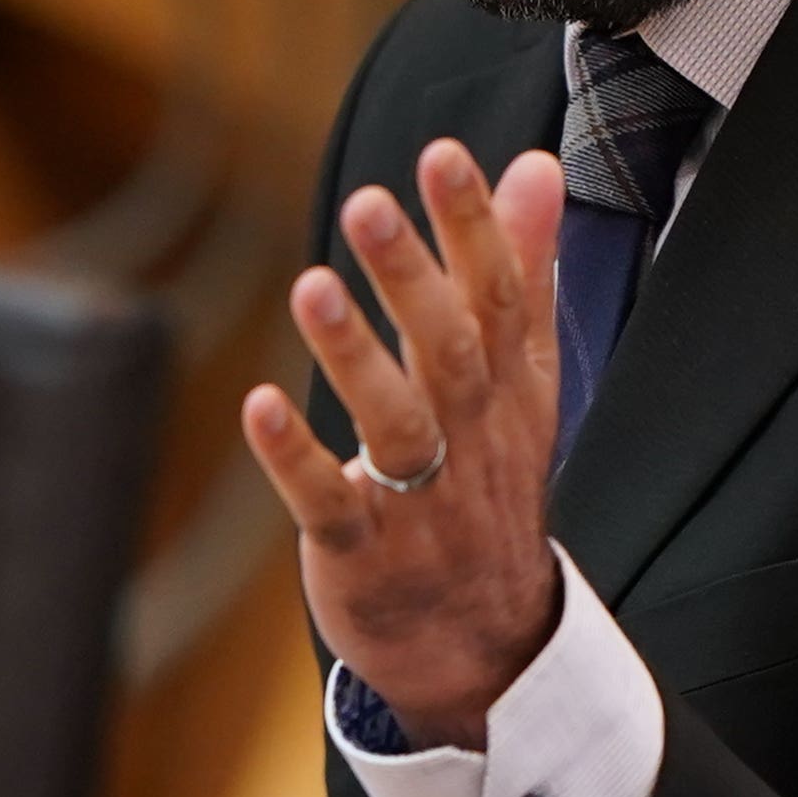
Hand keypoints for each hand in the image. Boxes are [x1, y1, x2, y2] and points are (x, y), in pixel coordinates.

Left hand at [244, 136, 570, 748]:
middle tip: (368, 204)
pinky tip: (259, 405)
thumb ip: (522, 271)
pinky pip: (331, 506)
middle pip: (451, 352)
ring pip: (395, 425)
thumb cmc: (487, 483)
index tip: (444, 154)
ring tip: (312, 286)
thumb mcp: (522, 380)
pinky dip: (296, 458)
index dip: (475, 227)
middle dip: (413, 279)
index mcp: (510, 390)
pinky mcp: (363, 553)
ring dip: (354, 357)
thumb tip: (538, 165)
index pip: (501, 298)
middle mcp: (471, 438)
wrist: (485, 642)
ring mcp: (420, 500)